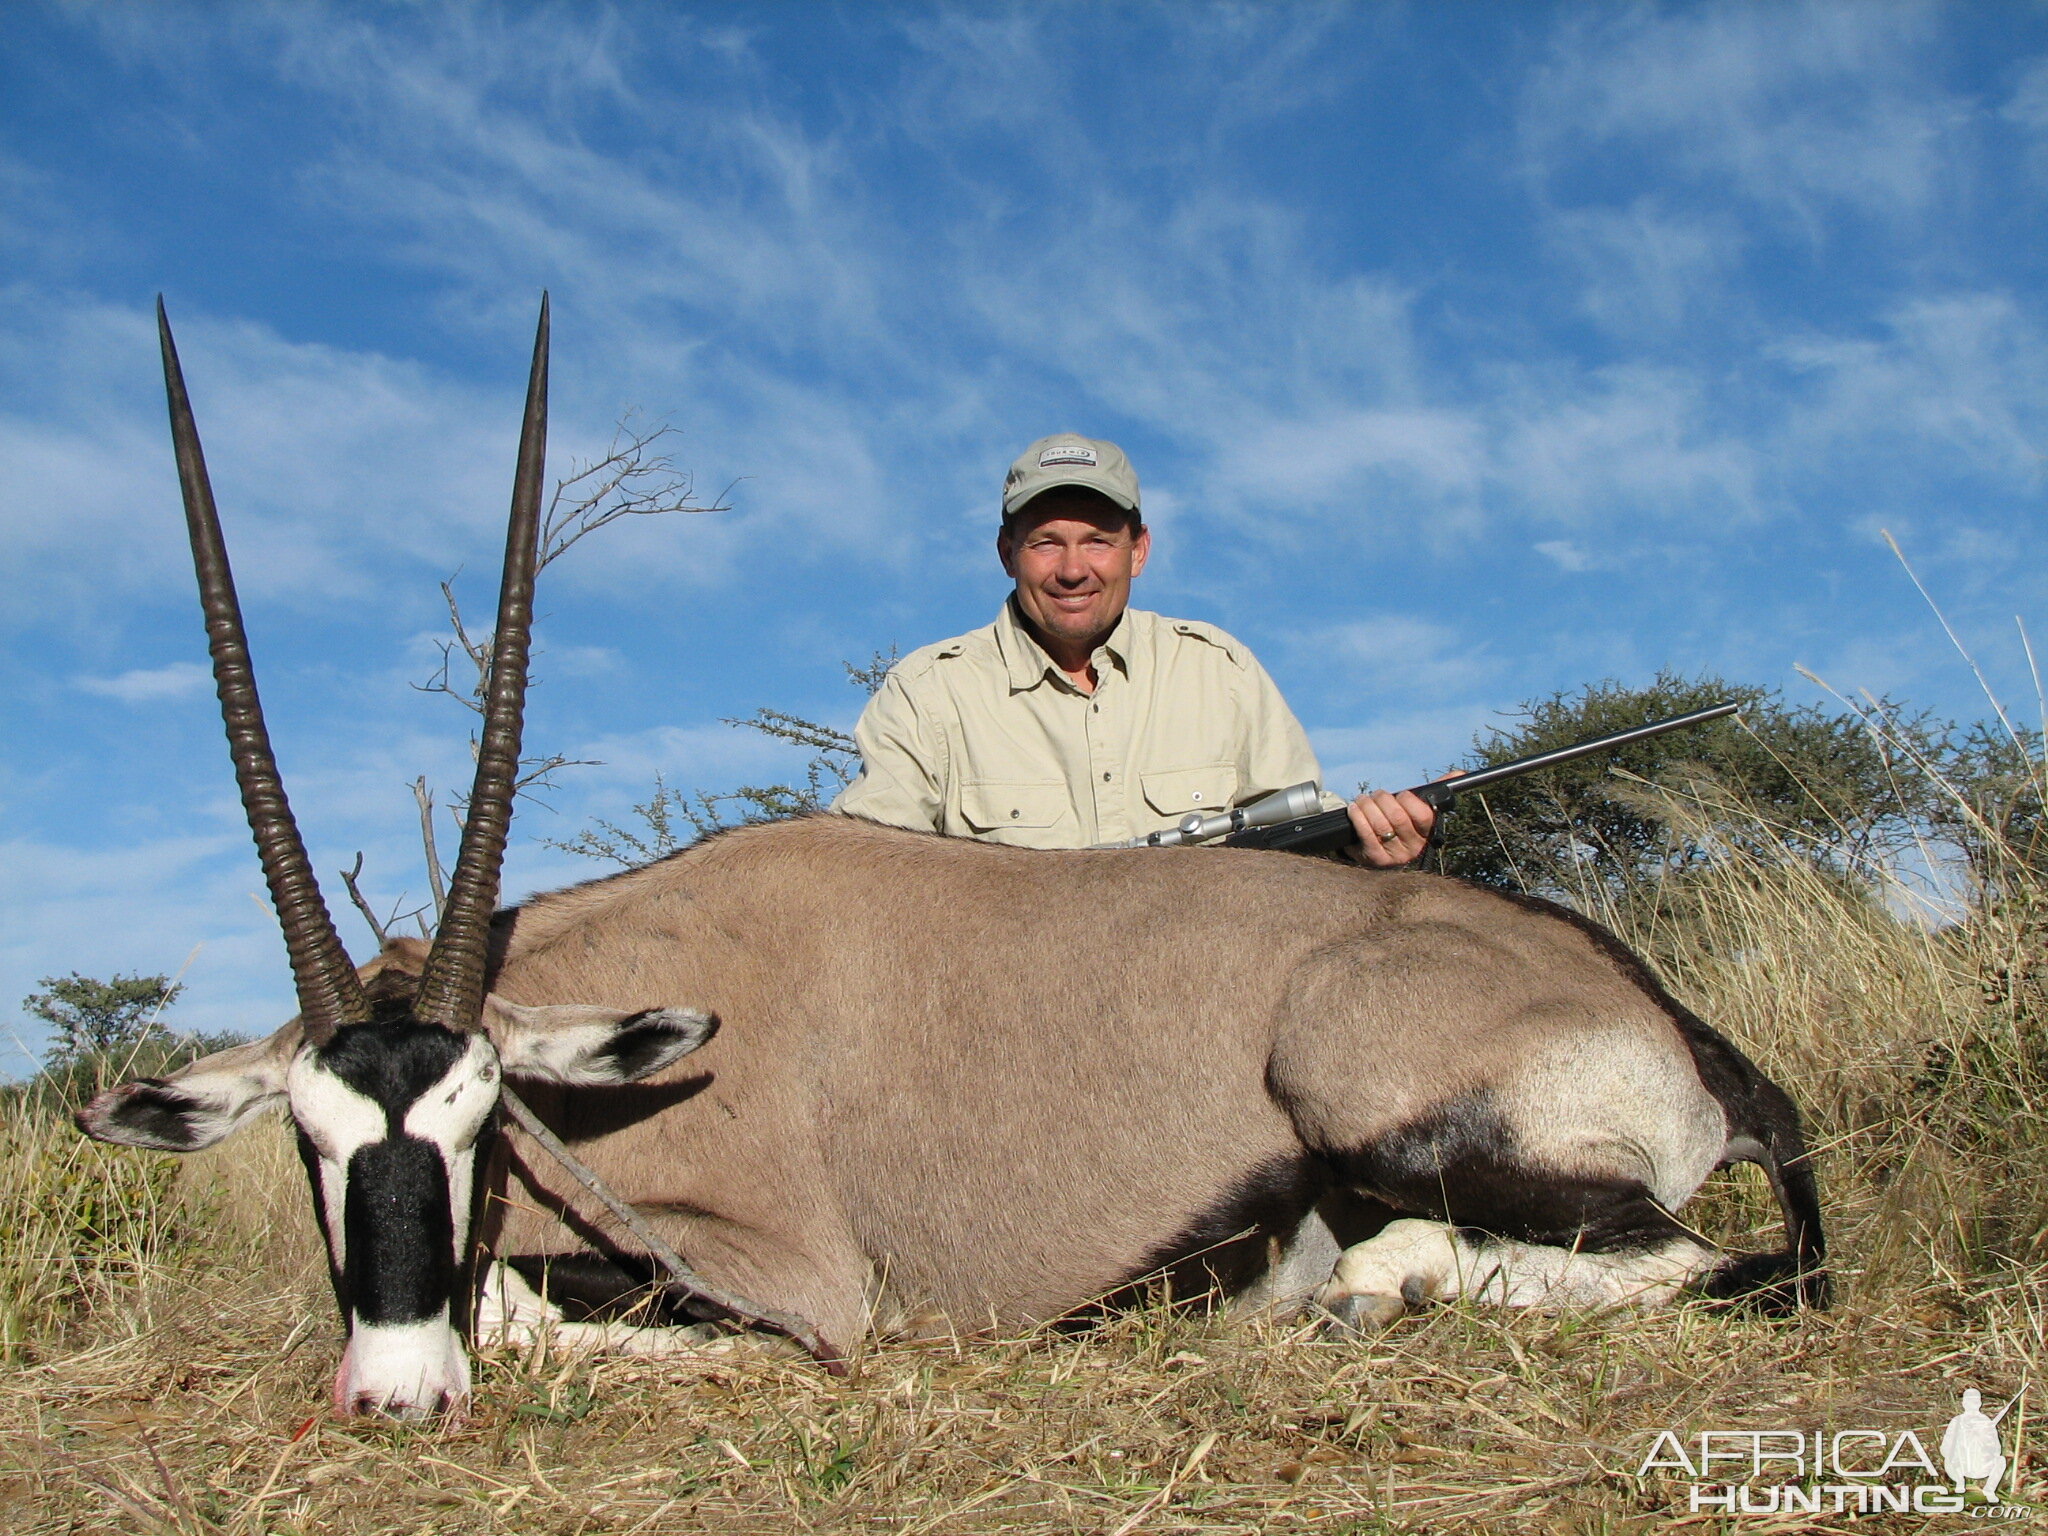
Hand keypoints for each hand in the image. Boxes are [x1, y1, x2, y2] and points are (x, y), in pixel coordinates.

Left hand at [1343, 772, 1462, 868]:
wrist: (1371, 847)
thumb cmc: (1395, 823)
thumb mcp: (1414, 809)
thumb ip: (1433, 792)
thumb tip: (1459, 773)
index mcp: (1427, 833)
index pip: (1423, 815)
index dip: (1409, 800)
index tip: (1401, 795)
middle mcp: (1414, 847)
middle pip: (1398, 817)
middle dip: (1384, 800)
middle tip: (1377, 795)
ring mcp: (1395, 855)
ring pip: (1380, 824)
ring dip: (1368, 806)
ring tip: (1363, 801)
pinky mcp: (1376, 859)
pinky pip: (1366, 834)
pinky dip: (1358, 816)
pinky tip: (1355, 809)